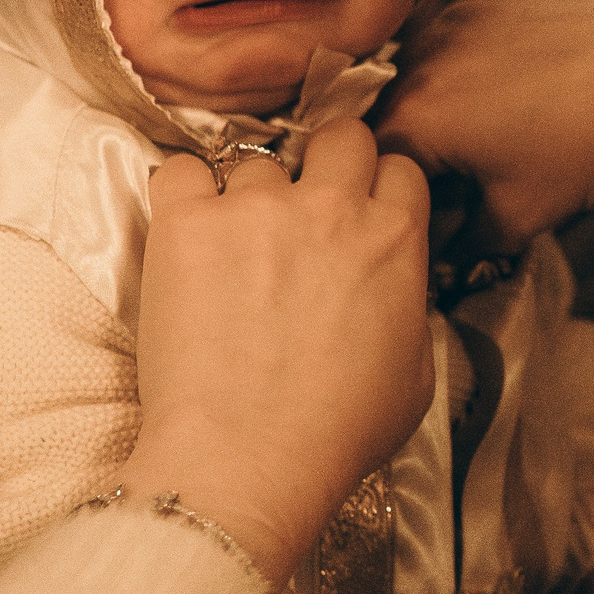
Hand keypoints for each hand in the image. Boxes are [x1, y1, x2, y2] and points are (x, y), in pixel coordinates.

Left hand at [115, 120, 432, 586]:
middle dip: (326, 162)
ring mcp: (254, 207)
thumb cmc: (335, 433)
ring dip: (249, 194)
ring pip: (256, 160)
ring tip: (233, 246)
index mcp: (394, 239)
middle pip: (340, 136)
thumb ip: (409, 310)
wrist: (246, 458)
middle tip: (304, 207)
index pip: (399, 168)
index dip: (379, 189)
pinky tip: (186, 230)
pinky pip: (178, 170)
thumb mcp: (416, 374)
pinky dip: (182, 192)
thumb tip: (394, 294)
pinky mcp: (186, 223)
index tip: (360, 213)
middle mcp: (330, 206)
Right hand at [379, 0, 593, 300]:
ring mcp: (460, 15)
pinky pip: (464, 40)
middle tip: (462, 185)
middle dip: (417, 154)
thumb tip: (443, 263)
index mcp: (414, 115)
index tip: (422, 221)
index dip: (394, 201)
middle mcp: (420, 55)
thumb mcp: (524, 215)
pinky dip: (477, 70)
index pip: (370, 168)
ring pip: (424, 73)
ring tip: (498, 137)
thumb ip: (467, 244)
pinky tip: (526, 94)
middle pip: (391, 116)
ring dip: (444, 108)